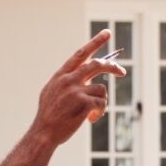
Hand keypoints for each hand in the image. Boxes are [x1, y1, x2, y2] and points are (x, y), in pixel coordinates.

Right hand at [32, 29, 126, 146]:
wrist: (44, 133)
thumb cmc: (49, 116)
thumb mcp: (52, 92)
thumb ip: (66, 82)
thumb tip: (86, 77)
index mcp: (61, 75)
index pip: (81, 54)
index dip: (95, 42)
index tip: (108, 33)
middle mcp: (69, 79)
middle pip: (97, 65)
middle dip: (112, 66)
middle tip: (122, 71)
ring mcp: (76, 90)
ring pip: (102, 88)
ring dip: (102, 101)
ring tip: (93, 112)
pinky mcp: (84, 103)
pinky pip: (102, 103)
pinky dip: (100, 112)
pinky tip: (91, 120)